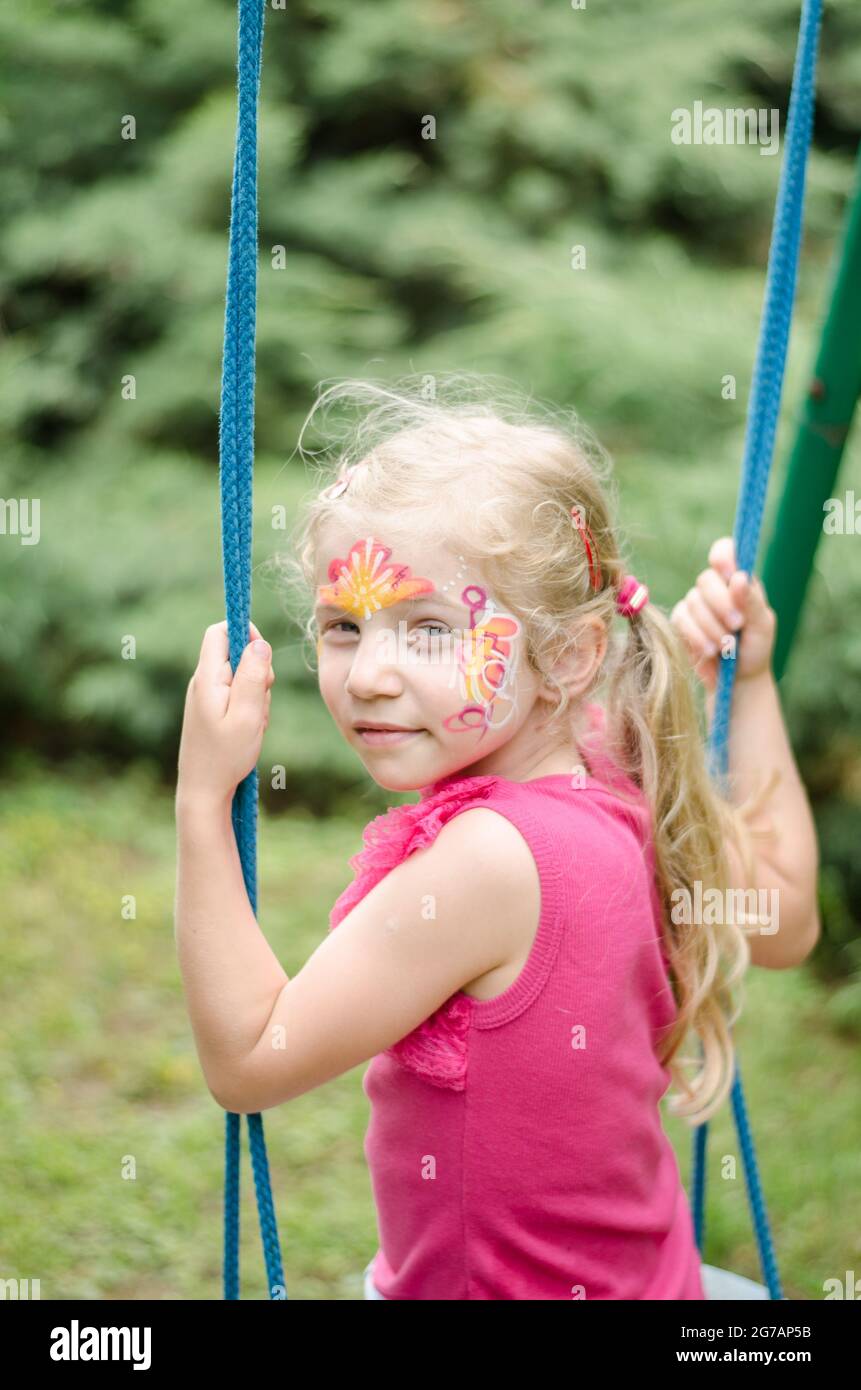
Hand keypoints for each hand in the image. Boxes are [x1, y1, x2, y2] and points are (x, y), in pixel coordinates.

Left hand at [177, 620, 274, 803]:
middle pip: (235, 653)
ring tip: (254, 724)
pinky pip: (237, 696)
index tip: (263, 656)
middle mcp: (203, 683)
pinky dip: (250, 708)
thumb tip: (259, 642)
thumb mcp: (248, 715)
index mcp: (207, 678)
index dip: (244, 632)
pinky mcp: (212, 711)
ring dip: (257, 694)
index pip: (219, 632)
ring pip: (241, 677)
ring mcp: (206, 697)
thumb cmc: (225, 756)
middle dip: (258, 671)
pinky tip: (249, 731)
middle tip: (262, 702)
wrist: (204, 791)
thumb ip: (254, 676)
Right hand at [670, 537, 775, 694]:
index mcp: (738, 580)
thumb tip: (738, 577)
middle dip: (722, 605)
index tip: (731, 576)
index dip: (723, 558)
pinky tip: (711, 652)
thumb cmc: (755, 648)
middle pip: (706, 579)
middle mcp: (715, 587)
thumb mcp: (762, 625)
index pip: (724, 551)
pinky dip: (697, 637)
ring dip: (712, 627)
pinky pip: (681, 620)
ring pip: (693, 602)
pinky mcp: (681, 622)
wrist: (738, 679)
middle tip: (737, 625)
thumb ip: (751, 601)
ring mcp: (696, 603)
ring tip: (727, 647)